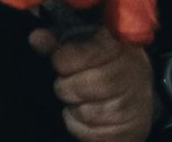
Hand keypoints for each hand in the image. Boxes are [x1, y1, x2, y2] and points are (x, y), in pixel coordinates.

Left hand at [29, 27, 155, 141]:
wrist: (135, 100)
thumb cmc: (105, 68)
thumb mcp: (85, 48)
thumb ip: (59, 44)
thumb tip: (36, 38)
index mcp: (122, 46)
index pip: (91, 51)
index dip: (67, 58)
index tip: (60, 62)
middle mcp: (135, 73)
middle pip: (86, 84)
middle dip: (67, 86)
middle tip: (68, 83)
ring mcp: (135, 104)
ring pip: (88, 112)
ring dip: (74, 106)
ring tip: (81, 98)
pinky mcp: (130, 130)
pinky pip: (90, 132)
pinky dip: (78, 125)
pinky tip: (87, 113)